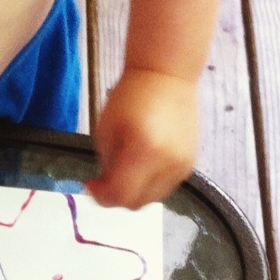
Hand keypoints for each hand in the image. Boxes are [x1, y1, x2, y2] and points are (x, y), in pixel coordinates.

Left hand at [86, 68, 197, 209]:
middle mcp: (168, 164)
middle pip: (136, 203)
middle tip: (102, 180)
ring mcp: (182, 167)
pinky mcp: (189, 165)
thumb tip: (106, 187)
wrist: (167, 76)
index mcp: (143, 152)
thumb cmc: (131, 97)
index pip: (120, 195)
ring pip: (151, 200)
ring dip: (133, 192)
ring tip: (123, 169)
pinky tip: (139, 166)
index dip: (100, 196)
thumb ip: (106, 164)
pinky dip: (148, 185)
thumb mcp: (106, 130)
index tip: (89, 183)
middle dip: (115, 197)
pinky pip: (164, 188)